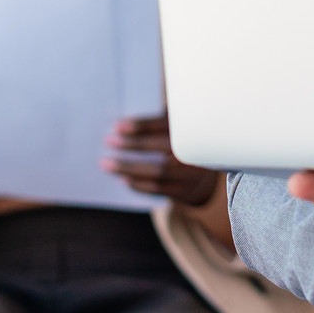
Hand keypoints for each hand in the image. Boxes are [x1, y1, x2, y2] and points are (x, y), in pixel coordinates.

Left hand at [105, 116, 220, 207]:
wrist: (206, 168)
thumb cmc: (182, 140)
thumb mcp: (177, 125)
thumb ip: (159, 122)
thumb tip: (124, 125)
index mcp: (193, 129)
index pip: (166, 125)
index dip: (142, 125)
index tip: (119, 126)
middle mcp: (194, 151)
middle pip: (161, 149)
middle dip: (133, 145)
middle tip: (109, 141)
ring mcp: (191, 173)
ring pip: (157, 171)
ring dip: (128, 168)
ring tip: (107, 164)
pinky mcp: (184, 189)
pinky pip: (157, 188)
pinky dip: (137, 184)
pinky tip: (123, 178)